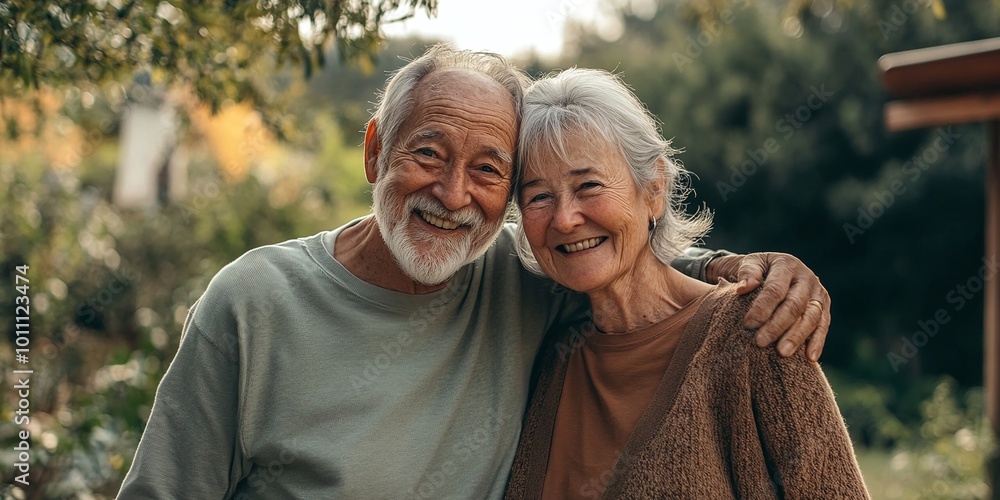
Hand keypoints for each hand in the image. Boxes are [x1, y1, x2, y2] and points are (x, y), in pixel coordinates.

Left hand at [706, 252, 829, 361]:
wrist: (771, 269)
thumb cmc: (755, 270)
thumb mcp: (748, 264)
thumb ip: (746, 274)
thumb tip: (743, 288)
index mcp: (786, 265)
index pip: (775, 289)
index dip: (762, 307)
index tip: (748, 324)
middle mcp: (806, 278)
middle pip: (794, 305)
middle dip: (777, 325)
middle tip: (760, 342)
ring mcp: (818, 293)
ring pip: (811, 317)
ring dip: (797, 337)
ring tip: (782, 353)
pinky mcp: (824, 307)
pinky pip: (823, 325)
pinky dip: (817, 342)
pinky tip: (810, 358)